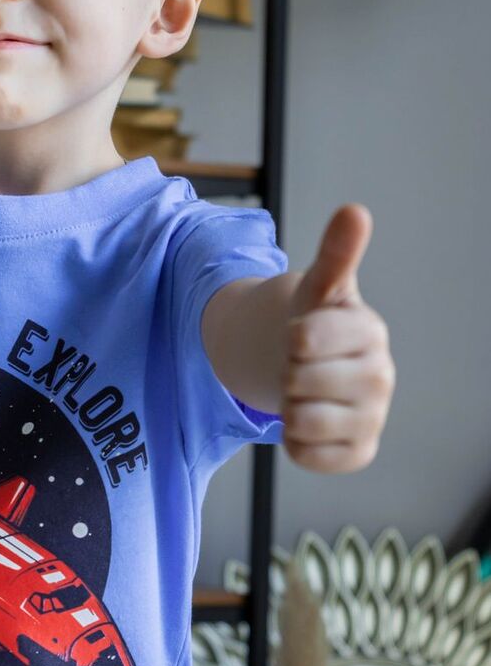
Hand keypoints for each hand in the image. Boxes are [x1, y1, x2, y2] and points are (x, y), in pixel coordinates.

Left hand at [282, 204, 394, 472]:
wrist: (314, 367)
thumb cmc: (317, 322)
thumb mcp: (319, 288)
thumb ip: (334, 254)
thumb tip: (354, 211)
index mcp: (369, 332)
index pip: (303, 340)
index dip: (288, 338)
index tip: (299, 333)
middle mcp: (380, 377)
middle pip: (296, 383)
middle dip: (285, 373)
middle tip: (299, 365)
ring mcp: (373, 418)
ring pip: (298, 422)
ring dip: (286, 408)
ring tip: (303, 392)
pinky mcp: (359, 453)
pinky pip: (304, 455)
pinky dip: (294, 441)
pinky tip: (308, 421)